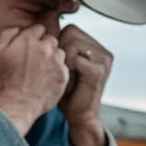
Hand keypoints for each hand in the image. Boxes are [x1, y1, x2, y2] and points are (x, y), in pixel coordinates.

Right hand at [0, 24, 69, 133]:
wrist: (16, 105)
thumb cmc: (5, 81)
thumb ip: (7, 35)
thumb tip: (17, 28)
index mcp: (28, 40)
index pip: (38, 28)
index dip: (33, 37)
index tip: (29, 48)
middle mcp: (45, 48)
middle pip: (51, 39)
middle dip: (44, 46)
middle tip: (35, 60)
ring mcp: (56, 62)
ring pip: (59, 52)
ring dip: (52, 58)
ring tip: (41, 70)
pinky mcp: (63, 75)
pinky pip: (64, 67)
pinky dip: (57, 71)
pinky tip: (46, 80)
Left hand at [57, 24, 112, 145]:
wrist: (80, 116)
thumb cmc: (67, 92)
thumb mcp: (63, 65)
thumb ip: (60, 48)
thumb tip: (42, 31)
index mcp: (96, 48)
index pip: (71, 29)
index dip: (59, 44)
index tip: (60, 63)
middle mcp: (103, 51)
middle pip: (71, 32)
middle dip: (60, 51)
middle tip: (64, 70)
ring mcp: (103, 60)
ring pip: (72, 44)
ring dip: (63, 60)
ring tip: (67, 75)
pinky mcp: (99, 71)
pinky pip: (75, 58)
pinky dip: (67, 68)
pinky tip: (70, 80)